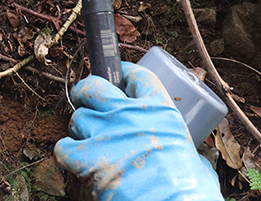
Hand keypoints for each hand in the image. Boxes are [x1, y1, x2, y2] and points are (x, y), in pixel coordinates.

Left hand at [55, 62, 223, 200]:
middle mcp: (129, 115)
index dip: (125, 72)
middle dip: (87, 91)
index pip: (138, 76)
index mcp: (160, 111)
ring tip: (86, 137)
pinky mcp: (87, 159)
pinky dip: (66, 152)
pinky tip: (73, 156)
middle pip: (95, 86)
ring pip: (78, 116)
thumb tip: (194, 162)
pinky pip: (63, 147)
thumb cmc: (189, 191)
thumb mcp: (197, 161)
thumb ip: (188, 153)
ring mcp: (105, 134)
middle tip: (87, 98)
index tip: (120, 74)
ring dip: (80, 126)